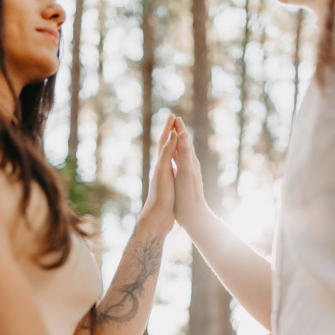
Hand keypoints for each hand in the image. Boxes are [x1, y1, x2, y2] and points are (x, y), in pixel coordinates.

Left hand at [139, 115, 178, 234]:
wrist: (157, 218)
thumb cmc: (161, 195)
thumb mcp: (164, 170)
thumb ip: (168, 152)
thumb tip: (173, 132)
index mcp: (160, 164)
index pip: (164, 141)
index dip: (168, 128)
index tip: (173, 115)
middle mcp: (161, 169)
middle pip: (165, 147)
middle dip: (170, 134)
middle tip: (175, 123)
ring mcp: (164, 178)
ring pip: (169, 159)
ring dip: (173, 148)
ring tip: (177, 140)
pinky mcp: (169, 188)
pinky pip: (173, 170)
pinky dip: (176, 164)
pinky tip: (177, 166)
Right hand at [172, 117, 207, 229]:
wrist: (194, 214)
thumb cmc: (187, 194)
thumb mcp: (184, 170)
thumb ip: (183, 152)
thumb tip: (182, 132)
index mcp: (190, 162)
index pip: (184, 140)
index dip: (179, 128)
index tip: (174, 116)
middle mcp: (191, 166)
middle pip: (185, 145)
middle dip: (180, 134)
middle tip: (175, 123)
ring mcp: (189, 175)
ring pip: (184, 156)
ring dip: (179, 146)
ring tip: (175, 140)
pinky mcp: (186, 183)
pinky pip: (182, 166)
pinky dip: (178, 160)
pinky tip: (175, 164)